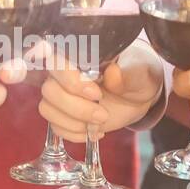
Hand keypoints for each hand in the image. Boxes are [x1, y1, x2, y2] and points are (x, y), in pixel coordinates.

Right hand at [37, 40, 164, 141]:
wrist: (137, 97)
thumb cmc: (137, 76)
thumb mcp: (141, 72)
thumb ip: (128, 72)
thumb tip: (112, 74)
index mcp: (80, 54)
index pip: (56, 61)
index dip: (71, 81)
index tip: (97, 94)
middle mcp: (64, 73)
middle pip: (49, 90)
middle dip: (76, 108)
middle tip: (103, 115)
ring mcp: (60, 94)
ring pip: (48, 109)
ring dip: (74, 123)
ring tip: (99, 124)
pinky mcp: (62, 114)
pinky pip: (55, 126)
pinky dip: (74, 134)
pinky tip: (94, 132)